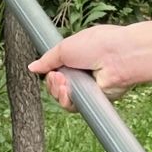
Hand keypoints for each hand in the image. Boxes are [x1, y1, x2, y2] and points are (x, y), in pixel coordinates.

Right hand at [29, 23, 151, 109]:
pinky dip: (66, 101)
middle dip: (51, 83)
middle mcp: (81, 73)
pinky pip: (73, 106)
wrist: (119, 56)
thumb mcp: (65, 47)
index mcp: (76, 57)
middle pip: (56, 86)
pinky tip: (66, 91)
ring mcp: (87, 87)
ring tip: (63, 82)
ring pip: (62, 97)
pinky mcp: (93, 100)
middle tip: (56, 76)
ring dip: (57, 91)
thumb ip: (47, 59)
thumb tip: (32, 67)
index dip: (49, 72)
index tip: (48, 70)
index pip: (55, 70)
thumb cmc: (97, 44)